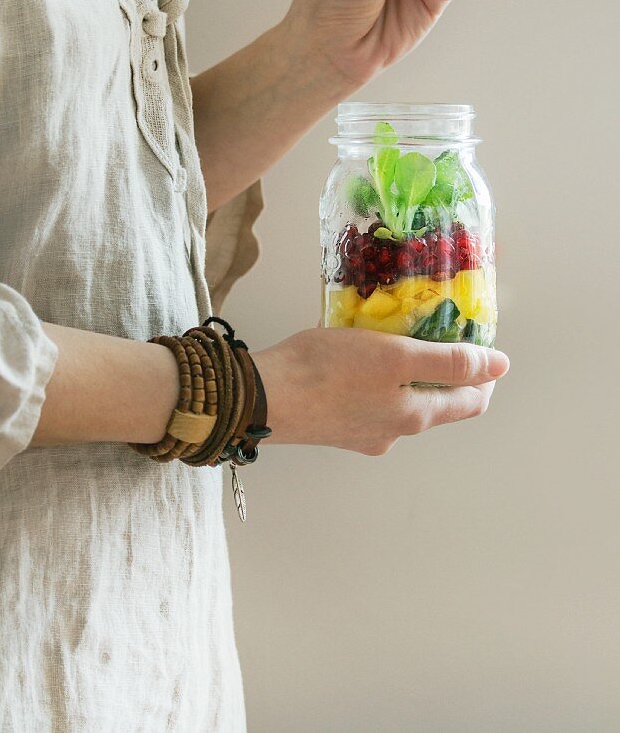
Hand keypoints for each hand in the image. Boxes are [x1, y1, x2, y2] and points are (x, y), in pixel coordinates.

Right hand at [256, 328, 508, 454]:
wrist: (262, 397)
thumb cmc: (328, 371)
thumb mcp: (396, 356)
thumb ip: (449, 362)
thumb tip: (499, 365)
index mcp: (416, 417)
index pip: (472, 401)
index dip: (484, 373)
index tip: (481, 342)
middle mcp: (394, 433)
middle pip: (435, 401)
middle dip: (442, 368)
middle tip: (437, 329)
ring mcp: (362, 434)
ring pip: (399, 399)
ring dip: (404, 372)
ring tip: (393, 334)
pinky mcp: (333, 426)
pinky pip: (366, 399)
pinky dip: (373, 377)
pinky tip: (354, 353)